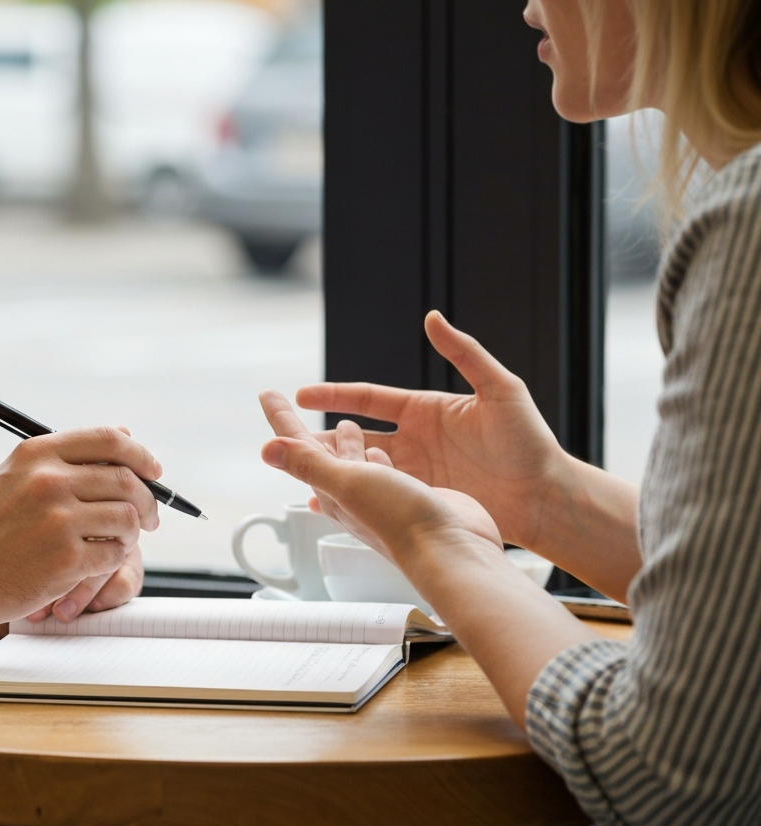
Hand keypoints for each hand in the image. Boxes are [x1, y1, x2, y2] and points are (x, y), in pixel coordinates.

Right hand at [0, 426, 159, 631]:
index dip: (140, 455)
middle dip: (147, 500)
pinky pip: (114, 553)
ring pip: (126, 517)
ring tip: (118, 542)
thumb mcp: (15, 477)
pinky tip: (96, 562)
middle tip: (149, 519)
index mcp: (36, 453)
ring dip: (131, 533)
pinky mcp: (65, 558)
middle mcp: (47, 480)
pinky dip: (113, 559)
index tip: (154, 472)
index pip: (109, 439)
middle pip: (126, 479)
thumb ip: (66, 456)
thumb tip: (126, 434)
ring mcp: (57, 519)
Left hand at [259, 390, 502, 568]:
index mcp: (331, 486)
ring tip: (346, 426)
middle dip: (311, 433)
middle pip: (323, 454)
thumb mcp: (346, 483)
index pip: (298, 446)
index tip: (267, 394)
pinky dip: (377, 457)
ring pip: (356, 461)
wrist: (449, 549)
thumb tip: (266, 449)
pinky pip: (385, 471)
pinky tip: (379, 454)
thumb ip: (308, 464)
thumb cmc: (397, 519)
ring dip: (347, 443)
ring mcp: (380, 495)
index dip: (281, 419)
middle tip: (297, 411)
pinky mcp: (408, 496)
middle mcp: (351, 493)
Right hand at [295, 311, 566, 549]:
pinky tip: (328, 503)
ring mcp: (416, 472)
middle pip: (355, 434)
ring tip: (296, 470)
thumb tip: (433, 319)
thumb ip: (465, 353)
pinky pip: (379, 495)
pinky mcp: (421, 500)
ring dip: (331, 467)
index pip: (368, 398)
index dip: (334, 396)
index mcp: (426, 408)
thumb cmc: (529, 442)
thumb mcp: (500, 389)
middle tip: (282, 434)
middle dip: (319, 434)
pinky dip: (353, 497)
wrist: (546, 498)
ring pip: (360, 466)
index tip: (301, 396)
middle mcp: (415, 439)